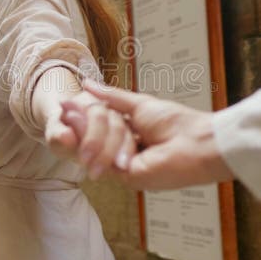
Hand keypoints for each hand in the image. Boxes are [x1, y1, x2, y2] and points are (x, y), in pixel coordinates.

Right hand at [64, 80, 233, 189]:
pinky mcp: (124, 176)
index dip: (81, 116)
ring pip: (93, 145)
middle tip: (71, 111)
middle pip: (90, 134)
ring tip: (127, 130)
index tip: (65, 105)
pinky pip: (102, 157)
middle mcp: (122, 150)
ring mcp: (121, 164)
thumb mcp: (137, 103)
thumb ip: (111, 97)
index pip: (94, 125)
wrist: (194, 142)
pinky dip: (104, 142)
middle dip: (87, 122)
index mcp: (127, 134)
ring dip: (102, 132)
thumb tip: (87, 84)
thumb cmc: (175, 122)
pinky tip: (110, 139)